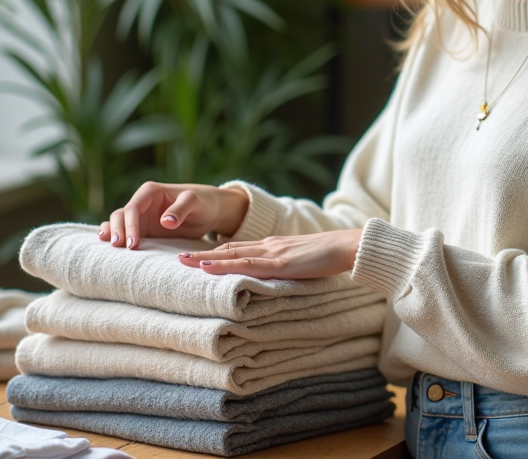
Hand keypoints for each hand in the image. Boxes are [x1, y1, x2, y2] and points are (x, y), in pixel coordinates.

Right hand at [98, 181, 248, 248]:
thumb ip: (181, 209)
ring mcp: (141, 218)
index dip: (130, 225)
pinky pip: (125, 233)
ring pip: (118, 224)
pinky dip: (116, 237)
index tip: (133, 243)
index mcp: (150, 192)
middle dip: (117, 230)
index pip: (133, 207)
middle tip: (119, 247)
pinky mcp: (143, 230)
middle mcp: (142, 204)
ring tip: (109, 247)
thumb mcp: (195, 202)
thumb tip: (165, 221)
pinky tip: (108, 246)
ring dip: (112, 233)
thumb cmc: (202, 202)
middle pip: (121, 215)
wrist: (209, 211)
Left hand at [177, 230, 363, 279]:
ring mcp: (273, 252)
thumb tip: (281, 281)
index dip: (217, 251)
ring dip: (205, 258)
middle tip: (177, 257)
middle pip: (229, 248)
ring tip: (182, 261)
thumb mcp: (305, 263)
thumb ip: (290, 270)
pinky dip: (223, 265)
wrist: (350, 246)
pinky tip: (207, 266)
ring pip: (232, 254)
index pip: (240, 247)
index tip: (197, 256)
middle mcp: (270, 246)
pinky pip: (246, 264)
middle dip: (202, 253)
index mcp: (275, 247)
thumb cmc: (333, 257)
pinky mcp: (280, 263)